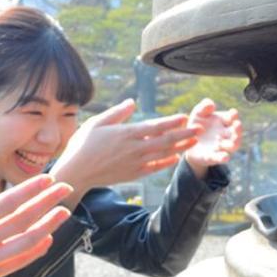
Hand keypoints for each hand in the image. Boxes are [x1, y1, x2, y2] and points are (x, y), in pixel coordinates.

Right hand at [0, 174, 72, 276]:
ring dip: (49, 226)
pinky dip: (35, 251)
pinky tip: (47, 240)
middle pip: (23, 220)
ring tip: (64, 212)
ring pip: (26, 243)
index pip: (7, 203)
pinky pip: (18, 263)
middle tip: (66, 188)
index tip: (48, 178)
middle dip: (47, 202)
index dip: (30, 190)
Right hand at [50, 99, 200, 203]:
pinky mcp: (133, 175)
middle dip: (184, 134)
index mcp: (126, 134)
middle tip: (200, 128)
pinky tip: (175, 157)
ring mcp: (135, 163)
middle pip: (165, 141)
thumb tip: (133, 102)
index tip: (185, 116)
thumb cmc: (83, 145)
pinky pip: (155, 168)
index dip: (172, 122)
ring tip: (194, 141)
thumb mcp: (97, 123)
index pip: (155, 126)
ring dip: (180, 147)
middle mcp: (134, 149)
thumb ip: (117, 113)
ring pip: (163, 154)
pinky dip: (167, 162)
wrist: (77, 173)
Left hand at [182, 99, 242, 178]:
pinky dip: (223, 158)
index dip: (233, 115)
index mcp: (224, 121)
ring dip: (234, 143)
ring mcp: (221, 146)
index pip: (232, 117)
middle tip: (237, 125)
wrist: (187, 143)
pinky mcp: (213, 157)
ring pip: (233, 146)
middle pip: (236, 132)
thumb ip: (204, 107)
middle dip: (238, 129)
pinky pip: (220, 158)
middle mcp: (225, 134)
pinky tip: (225, 157)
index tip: (232, 114)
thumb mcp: (198, 113)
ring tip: (232, 142)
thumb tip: (212, 105)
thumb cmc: (197, 125)